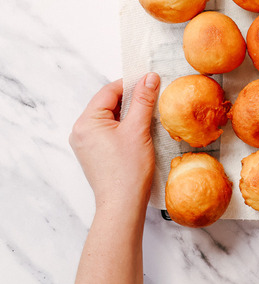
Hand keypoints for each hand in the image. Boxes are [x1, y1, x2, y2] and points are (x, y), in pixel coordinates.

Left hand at [69, 73, 159, 211]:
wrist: (122, 204)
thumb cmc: (128, 171)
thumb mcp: (138, 130)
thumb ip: (143, 101)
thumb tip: (149, 78)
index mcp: (86, 122)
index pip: (109, 91)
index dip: (131, 84)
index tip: (151, 81)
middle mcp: (80, 131)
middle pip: (108, 104)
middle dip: (131, 100)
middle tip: (153, 97)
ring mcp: (86, 144)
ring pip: (109, 118)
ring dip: (129, 114)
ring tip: (149, 115)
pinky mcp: (94, 154)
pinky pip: (108, 131)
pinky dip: (124, 127)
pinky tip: (140, 132)